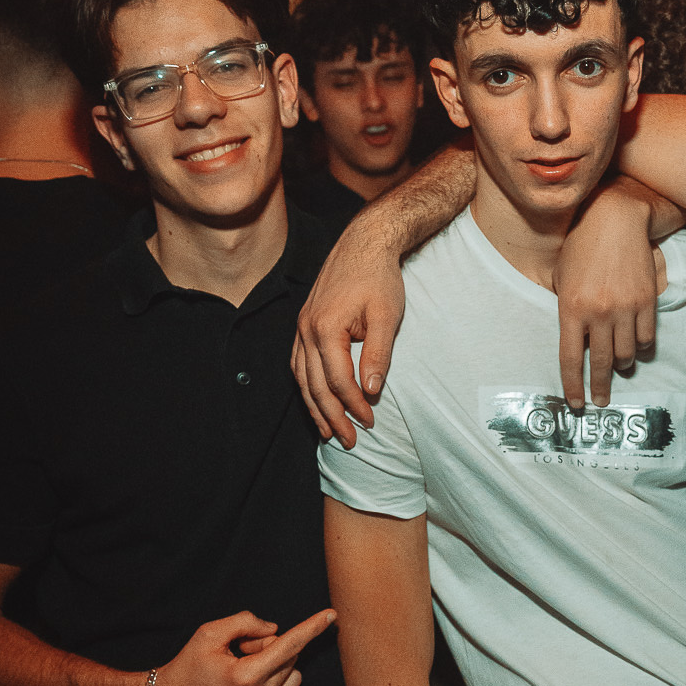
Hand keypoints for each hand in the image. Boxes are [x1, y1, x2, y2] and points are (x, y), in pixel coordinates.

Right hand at [150, 609, 336, 685]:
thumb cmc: (187, 668)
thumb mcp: (208, 634)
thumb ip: (245, 623)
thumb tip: (275, 630)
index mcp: (245, 677)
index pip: (289, 645)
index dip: (311, 627)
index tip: (331, 615)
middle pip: (289, 659)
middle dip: (272, 647)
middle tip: (243, 650)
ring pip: (293, 679)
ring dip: (277, 668)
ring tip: (245, 671)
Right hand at [291, 224, 405, 445]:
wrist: (364, 244)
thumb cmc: (379, 278)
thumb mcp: (387, 316)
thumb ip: (379, 354)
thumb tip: (371, 390)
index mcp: (326, 328)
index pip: (337, 380)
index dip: (353, 405)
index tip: (369, 422)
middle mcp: (307, 329)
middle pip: (314, 385)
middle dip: (332, 416)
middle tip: (349, 441)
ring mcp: (302, 326)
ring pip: (301, 377)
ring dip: (314, 407)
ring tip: (328, 431)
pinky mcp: (304, 323)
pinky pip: (298, 363)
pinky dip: (306, 386)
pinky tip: (315, 400)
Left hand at [554, 180, 667, 407]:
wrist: (614, 219)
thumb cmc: (580, 245)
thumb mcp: (560, 276)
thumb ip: (564, 307)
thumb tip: (572, 338)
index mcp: (570, 309)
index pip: (570, 360)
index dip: (573, 386)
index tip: (576, 403)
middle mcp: (597, 313)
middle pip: (599, 363)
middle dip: (599, 387)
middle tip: (601, 400)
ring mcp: (624, 308)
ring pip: (626, 353)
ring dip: (622, 364)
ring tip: (619, 366)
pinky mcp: (646, 300)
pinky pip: (646, 337)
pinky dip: (641, 347)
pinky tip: (636, 347)